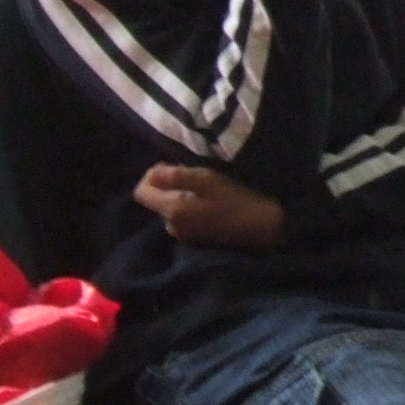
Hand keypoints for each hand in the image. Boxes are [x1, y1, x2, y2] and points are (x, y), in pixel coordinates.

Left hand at [135, 165, 287, 251]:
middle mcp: (171, 226)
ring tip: (206, 188)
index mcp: (171, 211)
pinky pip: (182, 217)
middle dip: (169, 185)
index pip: (141, 192)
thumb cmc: (236, 200)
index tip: (175, 167)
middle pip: (156, 199)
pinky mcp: (195, 238)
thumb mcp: (208, 180)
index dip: (152, 176)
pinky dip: (190, 206)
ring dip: (181, 195)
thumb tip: (151, 172)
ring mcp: (183, 234)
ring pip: (170, 207)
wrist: (263, 227)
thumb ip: (176, 176)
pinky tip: (210, 202)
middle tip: (196, 176)